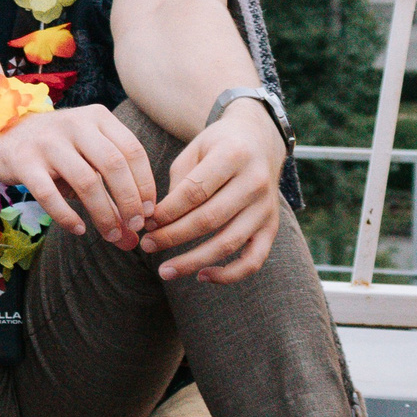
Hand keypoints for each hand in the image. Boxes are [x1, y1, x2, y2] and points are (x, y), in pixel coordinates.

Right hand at [0, 105, 158, 247]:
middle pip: (113, 165)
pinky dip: (67, 216)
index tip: (149, 212)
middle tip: (135, 227)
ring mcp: (47, 141)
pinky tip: (79, 229)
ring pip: (86, 181)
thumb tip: (133, 237)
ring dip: (104, 214)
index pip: (133, 150)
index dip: (146, 184)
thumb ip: (111, 188)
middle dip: (129, 201)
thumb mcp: (86, 155)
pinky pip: (49, 194)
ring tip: (112, 235)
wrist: (2, 131)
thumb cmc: (55, 148)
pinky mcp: (23, 161)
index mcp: (97, 117)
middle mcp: (74, 124)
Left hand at [143, 101, 286, 283]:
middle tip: (146, 245)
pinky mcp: (272, 227)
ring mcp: (266, 208)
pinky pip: (254, 260)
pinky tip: (202, 276)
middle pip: (209, 220)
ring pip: (228, 243)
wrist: (260, 140)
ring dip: (193, 261)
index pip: (194, 192)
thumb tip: (155, 221)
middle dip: (172, 237)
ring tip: (165, 270)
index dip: (166, 211)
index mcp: (232, 156)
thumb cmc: (217, 146)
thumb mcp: (194, 151)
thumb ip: (178, 183)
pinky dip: (229, 274)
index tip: (144, 222)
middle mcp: (254, 182)